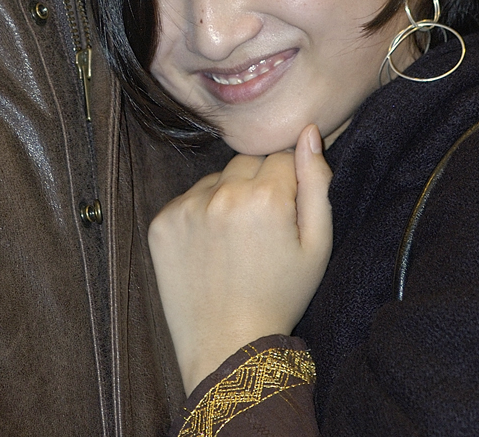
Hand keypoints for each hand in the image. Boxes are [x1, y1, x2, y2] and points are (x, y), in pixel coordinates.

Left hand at [148, 124, 332, 394]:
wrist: (228, 346)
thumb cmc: (280, 296)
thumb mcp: (317, 245)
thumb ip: (316, 182)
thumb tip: (309, 132)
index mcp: (266, 196)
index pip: (282, 156)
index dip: (288, 185)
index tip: (284, 216)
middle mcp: (223, 194)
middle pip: (246, 163)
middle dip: (257, 186)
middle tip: (260, 231)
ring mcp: (187, 206)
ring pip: (217, 179)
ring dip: (227, 198)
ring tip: (234, 243)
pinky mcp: (162, 221)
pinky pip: (188, 199)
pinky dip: (200, 215)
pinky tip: (209, 249)